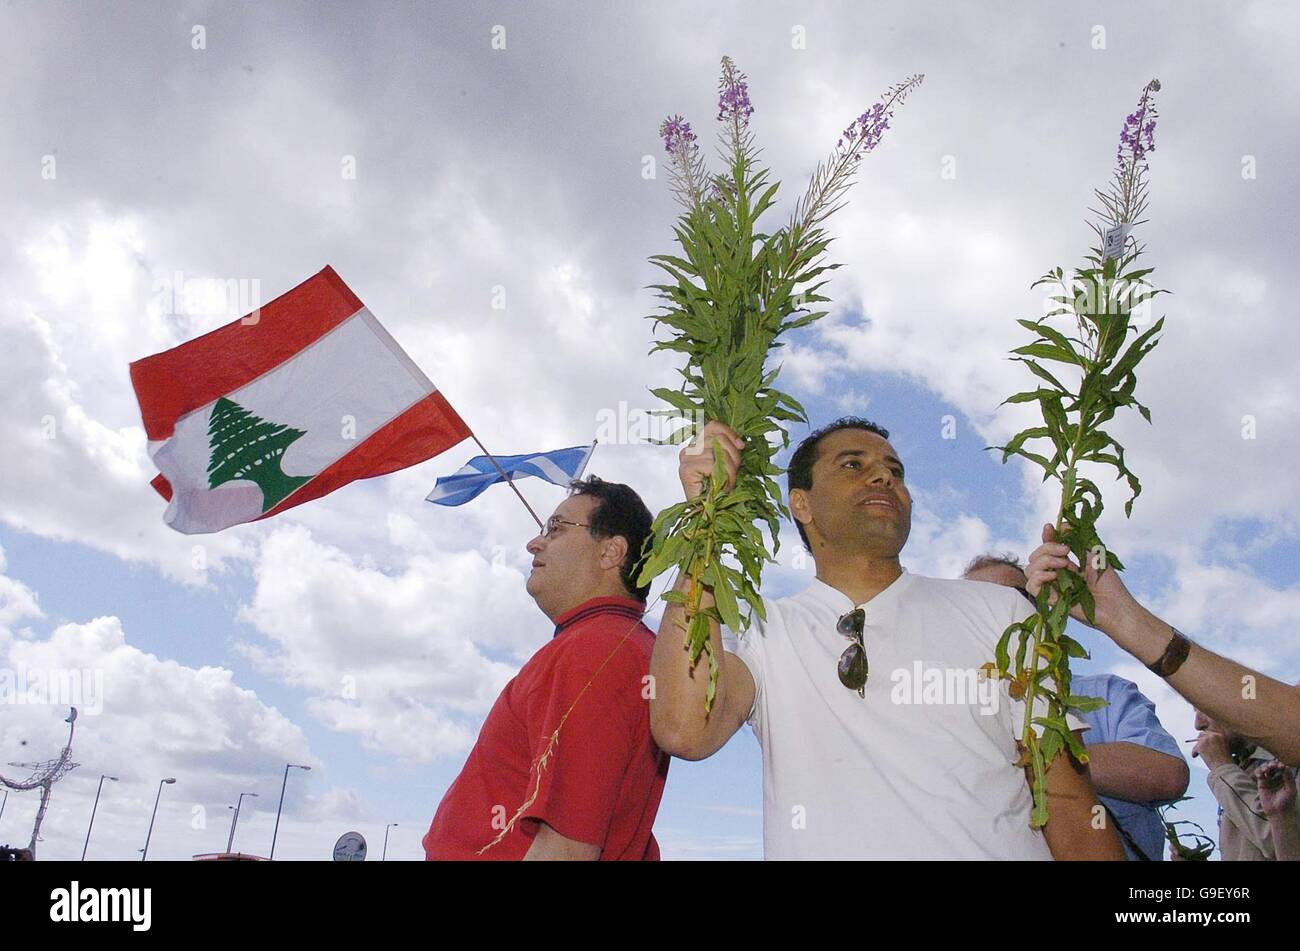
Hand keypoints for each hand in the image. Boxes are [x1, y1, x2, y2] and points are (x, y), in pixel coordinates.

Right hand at [678, 421, 743, 500]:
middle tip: (732, 474)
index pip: (714, 426)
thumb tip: (740, 442)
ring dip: (730, 471)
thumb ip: (728, 449)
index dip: (730, 433)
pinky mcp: (686, 469)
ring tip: (726, 483)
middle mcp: (689, 449)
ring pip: (719, 452)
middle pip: (719, 438)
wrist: (709, 513)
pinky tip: (721, 487)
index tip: (741, 446)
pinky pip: (712, 464)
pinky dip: (723, 476)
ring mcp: (686, 458)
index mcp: (698, 445)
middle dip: (733, 457)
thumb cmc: (718, 491)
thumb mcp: (728, 464)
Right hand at [1024, 523, 1141, 633]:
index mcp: (1064, 563)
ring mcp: (1051, 587)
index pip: (1047, 547)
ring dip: (1043, 561)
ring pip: (1029, 569)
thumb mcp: (1094, 554)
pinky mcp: (1049, 600)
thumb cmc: (1109, 583)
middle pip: (1035, 556)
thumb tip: (1061, 524)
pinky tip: (1054, 576)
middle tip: (1066, 551)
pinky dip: (1039, 576)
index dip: (1046, 536)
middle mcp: (1054, 574)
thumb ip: (1077, 539)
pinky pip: (1031, 586)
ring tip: (1064, 564)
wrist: (1115, 607)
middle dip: (1047, 548)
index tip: (1049, 527)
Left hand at [1191, 729, 1230, 767]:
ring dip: (1198, 746)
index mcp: (1221, 735)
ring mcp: (1206, 740)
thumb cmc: (1226, 761)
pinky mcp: (1200, 746)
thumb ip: (1217, 743)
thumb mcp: (1225, 748)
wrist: (1224, 767)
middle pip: (1202, 734)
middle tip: (1200, 746)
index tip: (1205, 743)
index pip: (1210, 733)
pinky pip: (1195, 748)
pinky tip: (1194, 756)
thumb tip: (1208, 743)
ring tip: (1198, 752)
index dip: (1207, 738)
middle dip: (1201, 740)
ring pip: (1198, 741)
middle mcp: (1213, 735)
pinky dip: (1194, 752)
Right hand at [1255, 760, 1296, 815]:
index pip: (1283, 768)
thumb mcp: (1291, 789)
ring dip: (1265, 767)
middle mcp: (1277, 778)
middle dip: (1272, 764)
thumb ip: (1289, 778)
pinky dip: (1258, 772)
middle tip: (1272, 765)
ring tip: (1266, 769)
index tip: (1281, 766)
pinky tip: (1260, 774)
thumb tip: (1286, 766)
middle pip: (1273, 767)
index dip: (1281, 765)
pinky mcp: (1261, 784)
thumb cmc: (1287, 802)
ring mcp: (1269, 780)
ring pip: (1265, 769)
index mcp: (1286, 779)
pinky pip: (1259, 775)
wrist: (1278, 812)